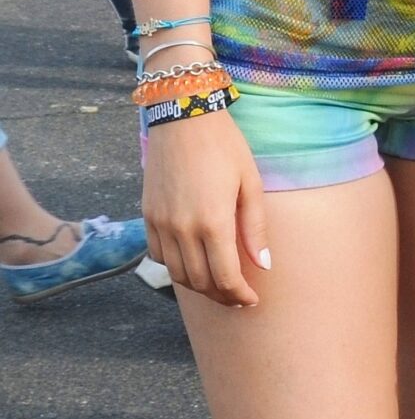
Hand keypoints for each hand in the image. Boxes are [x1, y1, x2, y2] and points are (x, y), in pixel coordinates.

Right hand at [142, 109, 269, 310]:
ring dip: (197, 286)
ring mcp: (160, 223)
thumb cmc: (225, 147)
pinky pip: (157, 254)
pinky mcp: (147, 215)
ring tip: (218, 285)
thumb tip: (263, 265)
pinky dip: (174, 267)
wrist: (183, 117)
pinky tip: (193, 263)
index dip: (238, 295)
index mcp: (213, 222)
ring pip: (175, 273)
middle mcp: (182, 228)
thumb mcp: (251, 184)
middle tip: (238, 297)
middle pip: (199, 281)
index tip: (251, 300)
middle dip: (220, 295)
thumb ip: (255, 228)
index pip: (224, 277)